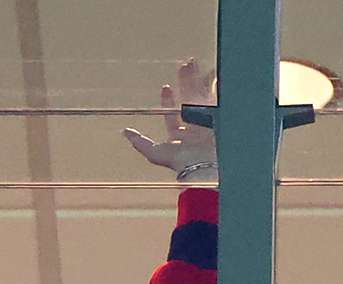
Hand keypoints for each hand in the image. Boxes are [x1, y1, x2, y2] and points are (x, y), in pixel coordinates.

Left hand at [122, 58, 217, 179]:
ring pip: (200, 95)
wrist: (204, 161)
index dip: (168, 100)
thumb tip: (125, 132)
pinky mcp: (218, 116)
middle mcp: (193, 127)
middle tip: (182, 65)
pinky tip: (212, 72)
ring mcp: (206, 120)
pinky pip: (216, 97)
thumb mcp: (155, 153)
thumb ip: (140, 142)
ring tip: (191, 62)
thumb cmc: (181, 161)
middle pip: (188, 99)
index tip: (165, 87)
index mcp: (179, 135)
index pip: (172, 114)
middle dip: (185, 82)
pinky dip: (214, 85)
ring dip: (195, 78)